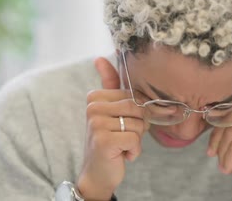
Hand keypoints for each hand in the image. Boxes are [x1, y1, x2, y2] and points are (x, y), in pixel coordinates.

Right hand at [77, 57, 149, 199]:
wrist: (99, 173)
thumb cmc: (110, 140)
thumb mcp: (112, 111)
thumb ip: (109, 84)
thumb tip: (99, 58)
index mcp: (95, 97)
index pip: (133, 96)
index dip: (138, 112)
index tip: (124, 124)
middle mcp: (93, 107)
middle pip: (137, 109)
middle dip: (139, 126)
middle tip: (124, 136)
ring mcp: (96, 123)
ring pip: (138, 124)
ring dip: (136, 140)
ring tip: (121, 145)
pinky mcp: (103, 140)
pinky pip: (135, 139)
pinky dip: (134, 151)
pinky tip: (122, 155)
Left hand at [207, 105, 231, 200]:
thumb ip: (227, 122)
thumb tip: (210, 111)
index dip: (219, 120)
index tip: (210, 131)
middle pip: (231, 119)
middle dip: (217, 137)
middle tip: (213, 153)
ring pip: (230, 133)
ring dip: (221, 152)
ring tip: (224, 164)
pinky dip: (227, 160)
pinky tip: (229, 168)